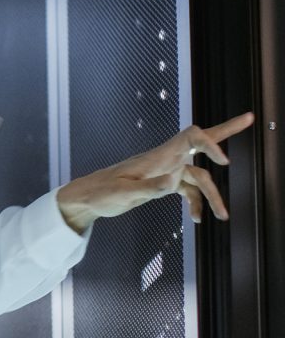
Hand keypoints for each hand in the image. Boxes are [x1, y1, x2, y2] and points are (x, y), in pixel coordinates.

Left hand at [56, 112, 253, 232]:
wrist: (87, 198)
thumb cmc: (101, 193)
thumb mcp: (123, 194)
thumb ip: (149, 188)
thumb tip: (173, 182)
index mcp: (157, 156)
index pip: (190, 137)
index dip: (210, 143)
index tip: (223, 161)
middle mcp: (165, 160)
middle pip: (200, 142)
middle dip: (226, 131)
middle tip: (251, 118)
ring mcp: (165, 171)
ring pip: (199, 177)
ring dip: (213, 196)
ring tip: (223, 217)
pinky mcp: (161, 183)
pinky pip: (187, 190)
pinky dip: (195, 203)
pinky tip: (197, 219)